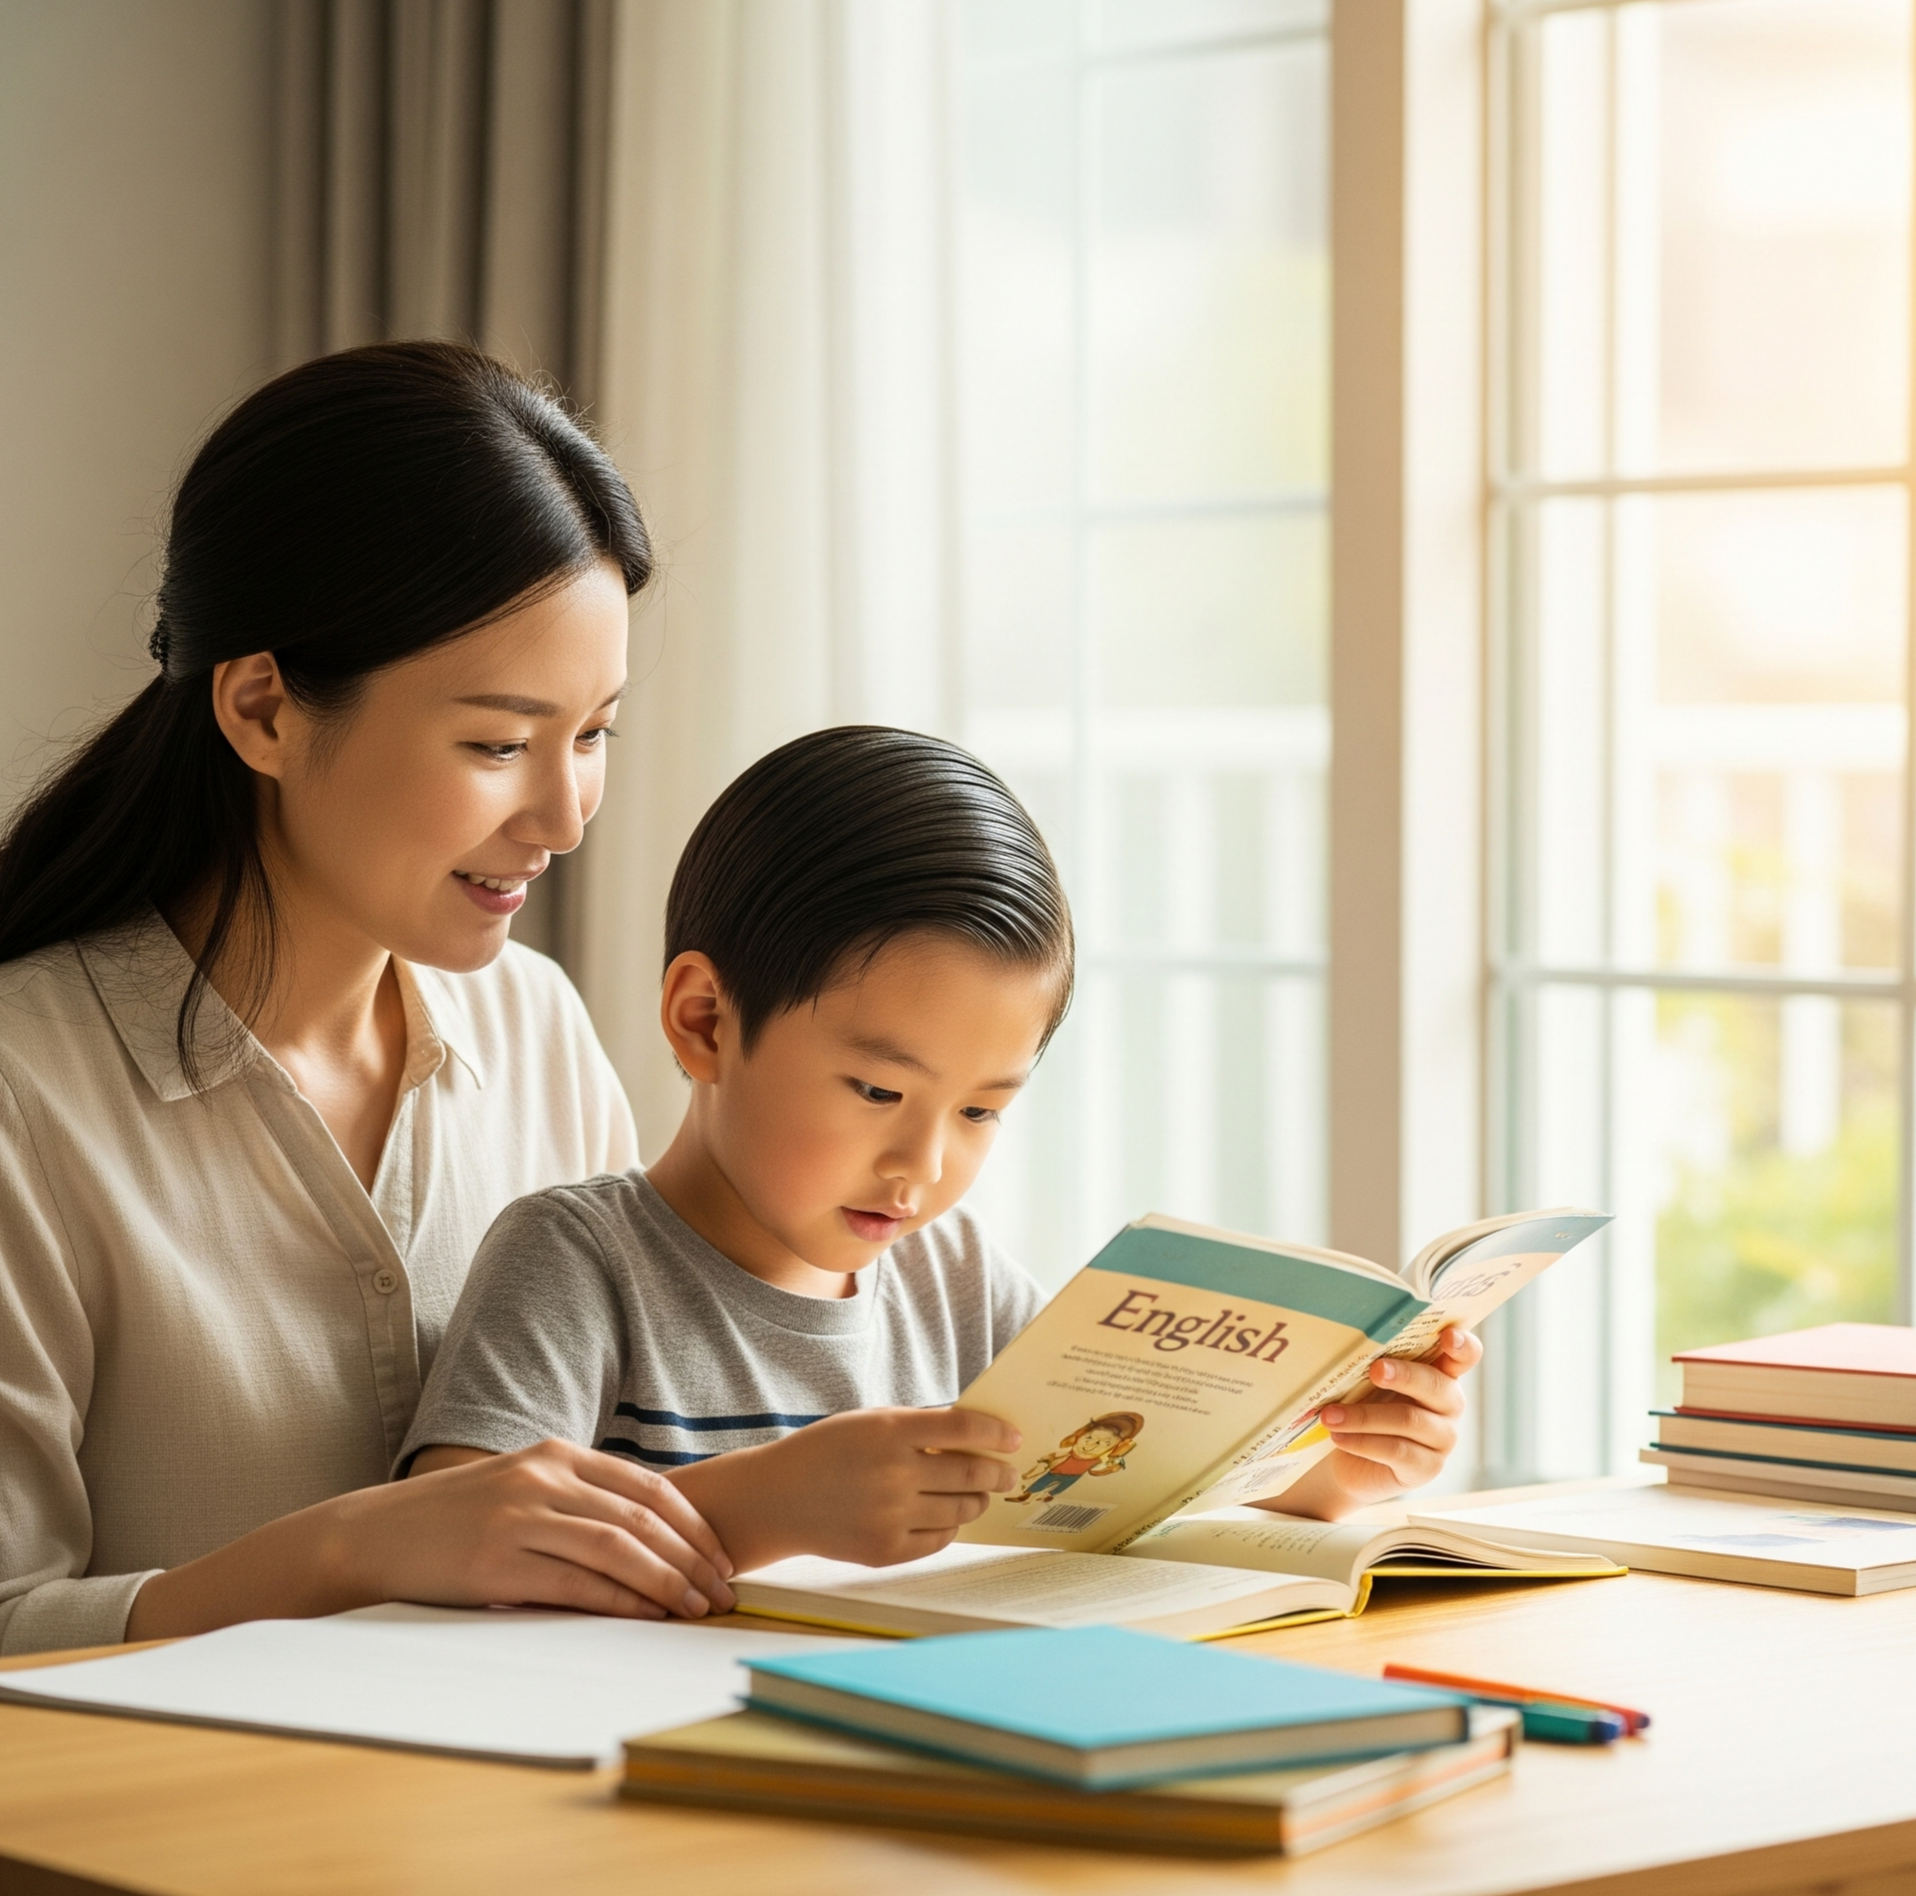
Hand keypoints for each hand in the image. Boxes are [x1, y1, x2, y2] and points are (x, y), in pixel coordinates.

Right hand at [373, 1439, 735, 1616]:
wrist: (375, 1535)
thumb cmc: (455, 1518)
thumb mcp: (520, 1485)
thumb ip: (575, 1497)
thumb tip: (644, 1535)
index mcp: (556, 1453)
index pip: (648, 1486)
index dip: (693, 1523)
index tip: (721, 1556)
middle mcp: (544, 1477)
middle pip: (642, 1517)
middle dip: (692, 1557)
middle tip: (724, 1590)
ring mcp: (520, 1517)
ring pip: (617, 1548)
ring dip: (666, 1582)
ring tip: (695, 1608)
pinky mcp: (498, 1562)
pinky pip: (575, 1583)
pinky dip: (619, 1601)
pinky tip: (646, 1617)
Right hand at [672, 1406, 1021, 1571]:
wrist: (779, 1498)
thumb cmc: (829, 1451)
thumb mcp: (870, 1423)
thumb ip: (919, 1427)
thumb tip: (977, 1436)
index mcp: (891, 1431)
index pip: (964, 1428)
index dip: (996, 1432)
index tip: (1013, 1438)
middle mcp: (894, 1474)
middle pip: (971, 1473)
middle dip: (998, 1473)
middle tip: (1008, 1473)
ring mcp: (890, 1516)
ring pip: (960, 1510)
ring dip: (976, 1500)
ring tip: (978, 1494)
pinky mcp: (885, 1551)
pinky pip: (939, 1540)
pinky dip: (950, 1527)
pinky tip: (947, 1516)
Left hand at [1268, 1327, 1483, 1520]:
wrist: (1349, 1459)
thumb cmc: (1363, 1406)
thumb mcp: (1368, 1382)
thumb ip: (1374, 1364)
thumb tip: (1349, 1346)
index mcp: (1440, 1373)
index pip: (1465, 1355)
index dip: (1462, 1345)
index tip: (1448, 1335)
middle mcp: (1449, 1404)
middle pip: (1436, 1385)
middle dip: (1404, 1375)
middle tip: (1375, 1370)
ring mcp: (1443, 1438)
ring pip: (1409, 1420)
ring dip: (1365, 1416)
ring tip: (1330, 1415)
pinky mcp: (1428, 1467)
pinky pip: (1397, 1451)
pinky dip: (1363, 1442)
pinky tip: (1338, 1437)